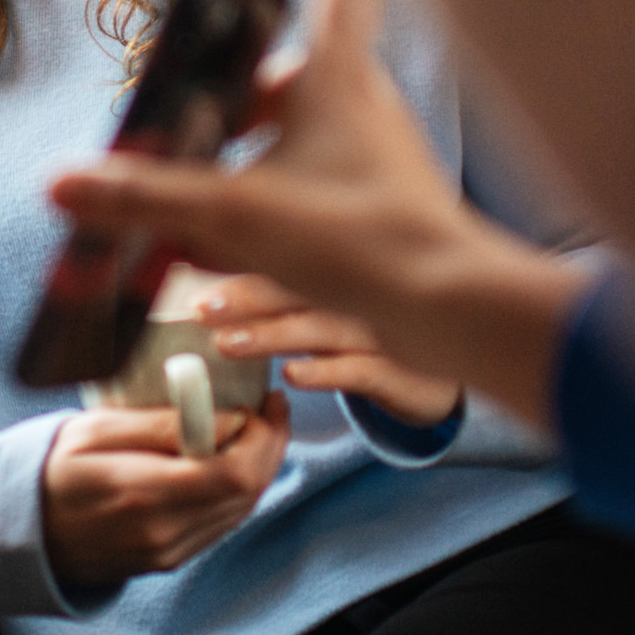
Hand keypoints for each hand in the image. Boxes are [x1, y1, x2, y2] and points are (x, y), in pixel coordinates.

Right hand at [41, 392, 290, 585]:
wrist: (19, 532)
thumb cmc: (50, 469)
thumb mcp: (94, 430)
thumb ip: (160, 425)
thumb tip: (227, 417)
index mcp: (143, 494)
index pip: (235, 473)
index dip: (266, 436)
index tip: (268, 399)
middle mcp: (163, 533)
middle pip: (248, 493)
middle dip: (270, 447)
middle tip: (268, 409)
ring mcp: (168, 554)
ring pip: (241, 510)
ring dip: (258, 468)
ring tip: (253, 428)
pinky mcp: (169, 561)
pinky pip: (221, 523)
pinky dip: (236, 490)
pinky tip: (228, 459)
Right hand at [49, 0, 584, 419]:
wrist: (451, 310)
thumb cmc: (359, 240)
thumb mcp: (234, 215)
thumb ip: (144, 198)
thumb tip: (61, 182)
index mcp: (337, 72)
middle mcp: (362, 100)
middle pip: (296, 60)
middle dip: (233, 86)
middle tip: (189, 119)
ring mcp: (375, 152)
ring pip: (302, 126)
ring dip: (247, 148)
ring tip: (198, 192)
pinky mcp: (380, 201)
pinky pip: (316, 177)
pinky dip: (271, 194)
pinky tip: (233, 247)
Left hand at [198, 273, 463, 428]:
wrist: (446, 369)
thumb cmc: (371, 332)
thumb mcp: (328, 306)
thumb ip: (280, 292)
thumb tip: (209, 290)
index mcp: (336, 271)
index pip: (282, 258)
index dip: (236, 263)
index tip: (187, 271)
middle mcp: (357, 293)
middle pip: (296, 288)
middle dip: (245, 297)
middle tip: (200, 307)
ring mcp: (381, 329)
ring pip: (321, 328)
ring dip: (272, 335)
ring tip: (227, 344)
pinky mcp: (400, 369)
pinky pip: (359, 369)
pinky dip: (325, 371)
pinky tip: (292, 376)